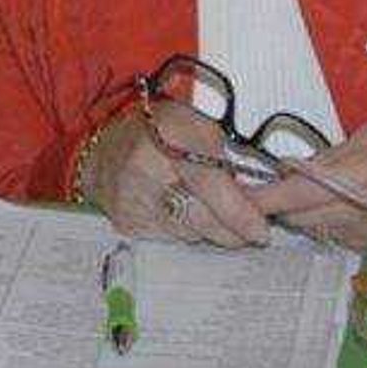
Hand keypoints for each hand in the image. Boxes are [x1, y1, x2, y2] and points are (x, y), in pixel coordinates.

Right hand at [81, 102, 275, 248]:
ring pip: (189, 234)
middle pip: (202, 219)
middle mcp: (145, 169)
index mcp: (170, 136)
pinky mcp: (126, 223)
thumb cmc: (162, 132)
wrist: (105, 146)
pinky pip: (170, 239)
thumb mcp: (201, 128)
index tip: (261, 232)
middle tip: (250, 231)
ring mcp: (131, 200)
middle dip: (232, 230)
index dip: (239, 213)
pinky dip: (185, 231)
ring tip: (210, 211)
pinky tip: (182, 213)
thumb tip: (257, 203)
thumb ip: (229, 162)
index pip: (210, 184)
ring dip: (209, 229)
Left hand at [241, 123, 366, 250]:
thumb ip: (335, 155)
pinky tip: (342, 202)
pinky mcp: (364, 245)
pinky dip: (323, 217)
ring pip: (310, 225)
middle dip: (282, 202)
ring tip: (320, 187)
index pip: (300, 193)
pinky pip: (327, 231)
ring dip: (303, 209)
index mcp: (363, 177)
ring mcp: (361, 233)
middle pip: (298, 215)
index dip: (266, 197)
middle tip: (277, 182)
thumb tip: (297, 169)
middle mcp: (359, 211)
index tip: (239, 195)